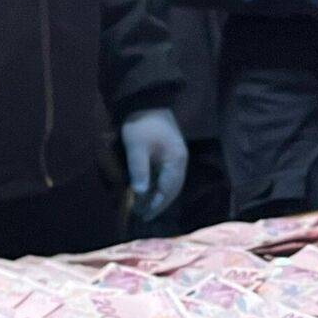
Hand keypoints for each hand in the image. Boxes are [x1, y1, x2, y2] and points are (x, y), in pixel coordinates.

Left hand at [122, 108, 188, 222]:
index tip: (143, 216)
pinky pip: (166, 176)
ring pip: (170, 183)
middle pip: (172, 189)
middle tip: (143, 214)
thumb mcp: (137, 147)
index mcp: (176, 161)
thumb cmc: (141, 125)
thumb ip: (139, 171)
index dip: (156, 205)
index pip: (168, 190)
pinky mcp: (169, 153)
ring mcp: (176, 157)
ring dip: (158, 195)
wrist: (146, 101)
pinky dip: (158, 185)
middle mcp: (180, 162)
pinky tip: (148, 190)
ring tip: (144, 205)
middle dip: (158, 203)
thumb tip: (140, 194)